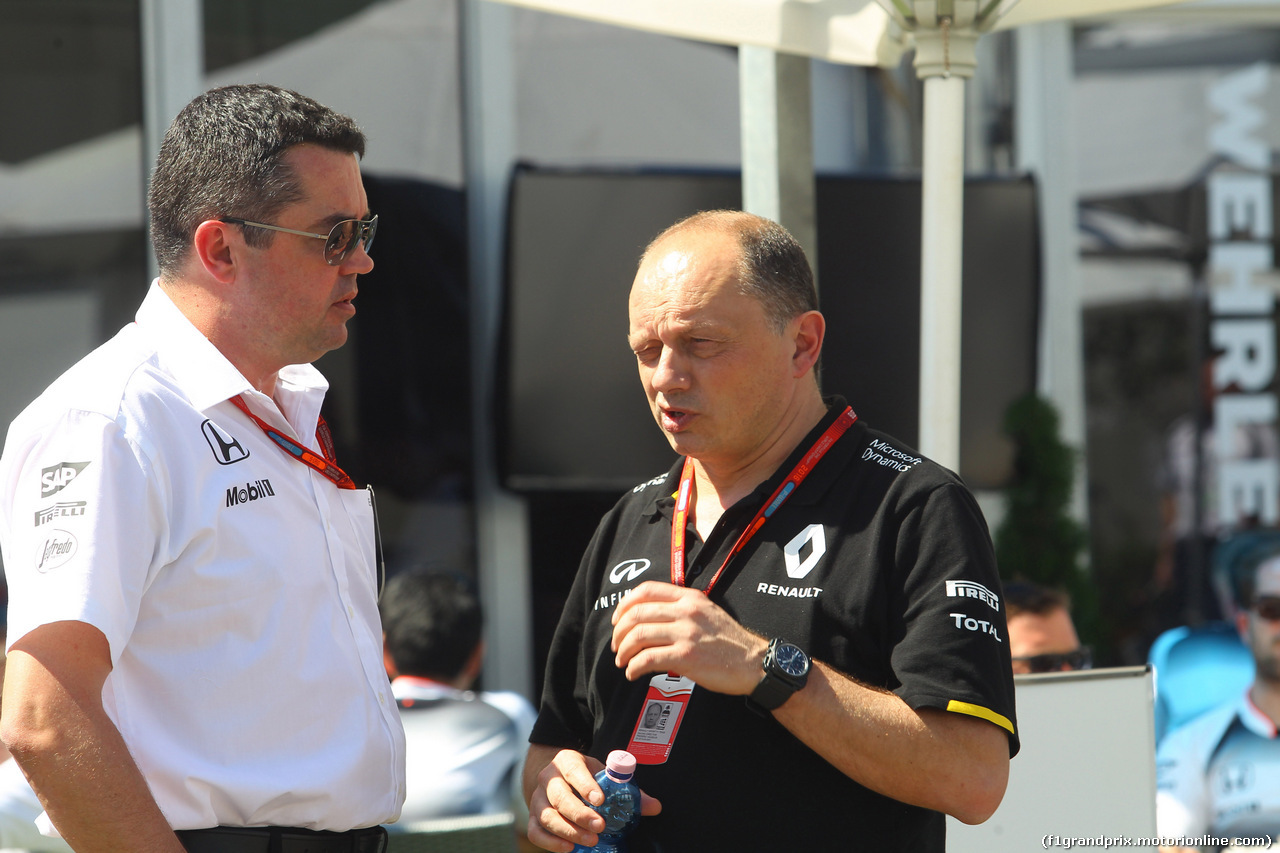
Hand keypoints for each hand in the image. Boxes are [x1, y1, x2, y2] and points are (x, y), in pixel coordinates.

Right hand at [527, 748, 660, 851]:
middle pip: (559, 797)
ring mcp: (537, 799)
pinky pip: (536, 832)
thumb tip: (655, 807)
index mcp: (566, 761)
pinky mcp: (533, 818)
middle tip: (600, 826)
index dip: (586, 785)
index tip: (600, 800)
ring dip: (568, 831)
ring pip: (547, 816)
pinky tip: (569, 849)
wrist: (558, 780)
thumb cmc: (586, 778)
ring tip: (590, 841)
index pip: (573, 770)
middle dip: (579, 814)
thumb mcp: (604, 775)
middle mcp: (548, 779)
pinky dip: (550, 842)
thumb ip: (628, 790)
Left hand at [610, 581, 768, 693]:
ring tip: (622, 662)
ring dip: (623, 651)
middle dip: (619, 632)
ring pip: (638, 636)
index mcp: (689, 597)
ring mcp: (686, 633)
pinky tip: (633, 674)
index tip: (617, 619)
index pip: (646, 590)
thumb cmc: (729, 641)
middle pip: (637, 614)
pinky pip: (647, 659)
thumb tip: (649, 618)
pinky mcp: (686, 656)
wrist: (753, 662)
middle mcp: (686, 611)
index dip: (624, 604)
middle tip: (616, 646)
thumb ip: (681, 609)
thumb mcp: (707, 612)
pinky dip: (634, 667)